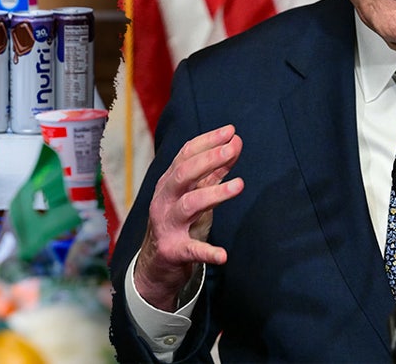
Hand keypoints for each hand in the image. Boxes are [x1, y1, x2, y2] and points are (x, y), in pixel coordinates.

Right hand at [134, 125, 243, 311]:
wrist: (156, 264)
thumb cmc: (179, 222)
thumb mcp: (195, 194)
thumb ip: (214, 171)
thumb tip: (234, 144)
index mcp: (169, 183)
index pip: (186, 155)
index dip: (207, 141)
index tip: (230, 131)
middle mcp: (165, 200)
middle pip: (183, 175)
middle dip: (208, 160)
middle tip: (231, 149)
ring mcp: (167, 225)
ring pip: (188, 205)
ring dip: (213, 193)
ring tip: (239, 185)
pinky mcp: (174, 251)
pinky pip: (191, 250)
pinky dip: (207, 252)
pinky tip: (223, 255)